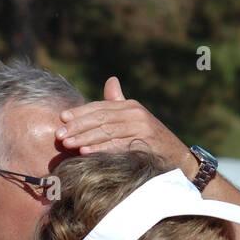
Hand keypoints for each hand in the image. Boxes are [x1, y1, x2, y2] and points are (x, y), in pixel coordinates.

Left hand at [56, 77, 192, 171]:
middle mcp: (136, 114)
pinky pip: (117, 147)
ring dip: (85, 139)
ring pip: (106, 132)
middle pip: (100, 119)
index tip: (62, 119)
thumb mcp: (136, 119)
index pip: (100, 107)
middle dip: (78, 127)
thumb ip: (120, 103)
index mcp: (131, 107)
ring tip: (68, 144)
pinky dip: (101, 149)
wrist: (180, 159)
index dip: (80, 113)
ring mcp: (141, 129)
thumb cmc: (153, 140)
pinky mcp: (145, 144)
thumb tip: (111, 81)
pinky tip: (86, 152)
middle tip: (59, 135)